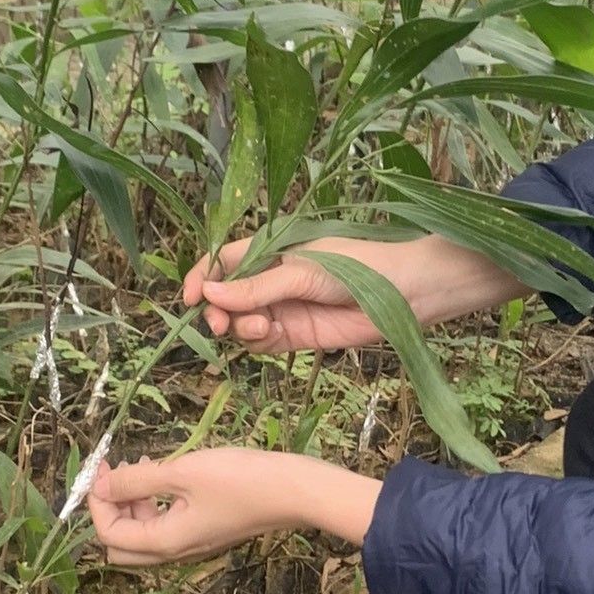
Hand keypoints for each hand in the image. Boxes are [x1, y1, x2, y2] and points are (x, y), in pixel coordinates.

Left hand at [87, 449, 381, 564]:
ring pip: (144, 536)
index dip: (97, 502)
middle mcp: (175, 551)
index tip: (103, 468)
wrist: (293, 491)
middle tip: (115, 474)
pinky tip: (163, 475)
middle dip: (111, 511)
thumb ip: (137, 480)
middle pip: (122, 546)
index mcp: (165, 542)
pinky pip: (166, 525)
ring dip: (132, 505)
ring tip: (140, 467)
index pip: (109, 534)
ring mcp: (192, 544)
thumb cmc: (239, 480)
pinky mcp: (206, 531)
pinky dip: (154, 505)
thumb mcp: (182, 472)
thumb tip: (101, 485)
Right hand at [183, 234, 524, 354]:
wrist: (404, 292)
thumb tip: (208, 296)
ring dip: (239, 328)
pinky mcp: (297, 335)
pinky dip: (256, 341)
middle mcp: (272, 279)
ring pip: (241, 323)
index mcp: (271, 251)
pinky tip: (266, 333)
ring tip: (257, 327)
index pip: (223, 262)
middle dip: (217, 312)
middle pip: (226, 298)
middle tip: (219, 324)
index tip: (189, 298)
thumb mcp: (301, 271)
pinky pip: (262, 342)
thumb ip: (256, 287)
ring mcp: (283, 308)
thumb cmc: (357, 265)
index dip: (201, 278)